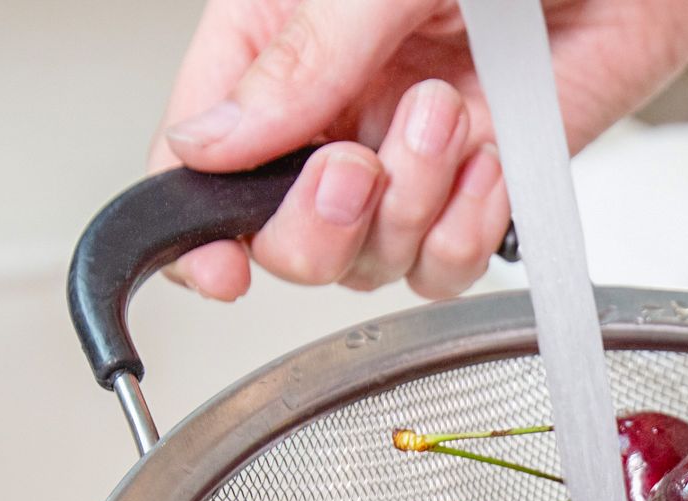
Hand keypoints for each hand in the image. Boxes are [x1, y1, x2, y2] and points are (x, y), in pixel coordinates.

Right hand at [152, 0, 687, 299]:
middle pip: (286, 238)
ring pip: (371, 262)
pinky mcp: (480, 196)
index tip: (218, 264)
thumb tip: (210, 142)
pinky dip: (468, 230)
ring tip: (450, 115)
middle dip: (320, 225)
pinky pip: (448, 266)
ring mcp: (409, 163)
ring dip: (411, 208)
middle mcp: (338, 115)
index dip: (197, 225)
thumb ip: (299, 59)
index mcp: (282, 47)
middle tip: (360, 168)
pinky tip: (490, 162)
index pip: (202, 155)